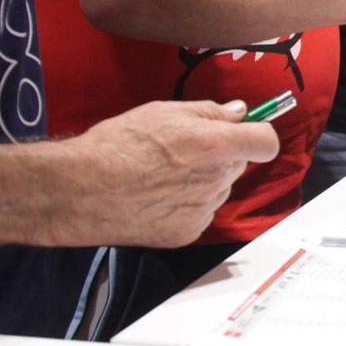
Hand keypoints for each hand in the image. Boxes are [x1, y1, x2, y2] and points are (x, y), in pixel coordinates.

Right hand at [54, 99, 279, 247]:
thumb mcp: (163, 112)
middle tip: (183, 151)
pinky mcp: (187, 234)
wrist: (80, 191)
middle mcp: (216, 181)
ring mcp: (203, 210)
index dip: (256, 135)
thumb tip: (239, 113)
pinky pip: (200, 213)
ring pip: (218, 190)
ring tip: (161, 176)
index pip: (266, 143)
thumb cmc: (118, 144)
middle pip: (237, 165)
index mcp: (215, 146)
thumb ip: (209, 112)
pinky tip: (156, 198)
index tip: (243, 133)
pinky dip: (186, 206)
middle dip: (220, 156)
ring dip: (204, 182)